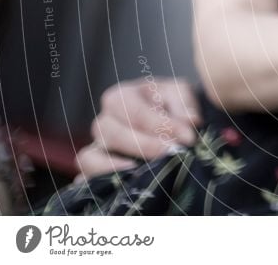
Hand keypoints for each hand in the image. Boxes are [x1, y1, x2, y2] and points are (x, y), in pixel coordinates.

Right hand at [76, 78, 200, 178]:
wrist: (170, 119)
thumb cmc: (172, 104)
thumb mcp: (181, 94)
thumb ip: (185, 104)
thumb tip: (191, 120)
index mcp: (121, 96)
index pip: (135, 111)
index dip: (162, 125)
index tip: (188, 138)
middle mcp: (104, 120)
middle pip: (112, 134)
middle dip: (144, 145)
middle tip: (172, 153)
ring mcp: (97, 146)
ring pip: (91, 156)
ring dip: (117, 166)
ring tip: (146, 171)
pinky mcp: (96, 167)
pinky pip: (86, 176)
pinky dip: (99, 180)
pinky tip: (126, 183)